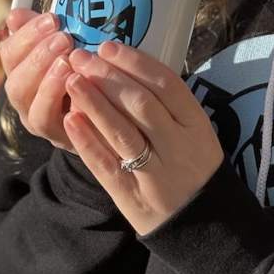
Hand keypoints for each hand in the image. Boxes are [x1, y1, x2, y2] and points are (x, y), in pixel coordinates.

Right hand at [0, 8, 79, 152]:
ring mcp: (38, 120)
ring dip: (46, 80)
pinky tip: (76, 84)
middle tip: (63, 39)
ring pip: (28, 103)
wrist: (112, 107)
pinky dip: (58, 101)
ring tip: (68, 62)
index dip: (27, 34)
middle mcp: (25, 98)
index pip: (10, 52)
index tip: (53, 19)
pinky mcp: (57, 136)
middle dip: (37, 57)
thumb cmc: (86, 66)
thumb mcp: (70, 44)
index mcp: (22, 71)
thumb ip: (45, 31)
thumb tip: (15, 15)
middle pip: (14, 81)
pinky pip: (49, 122)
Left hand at [62, 41, 224, 235]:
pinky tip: (70, 119)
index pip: (167, 84)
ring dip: (94, 102)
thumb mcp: (195, 130)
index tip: (108, 46)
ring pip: (122, 131)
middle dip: (107, 76)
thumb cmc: (193, 166)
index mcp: (196, 124)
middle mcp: (177, 146)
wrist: (203, 227)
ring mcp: (155, 173)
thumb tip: (126, 65)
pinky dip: (88, 141)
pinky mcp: (133, 197)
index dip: (135, 62)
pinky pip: (107, 165)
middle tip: (81, 57)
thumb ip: (167, 103)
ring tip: (71, 79)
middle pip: (141, 103)